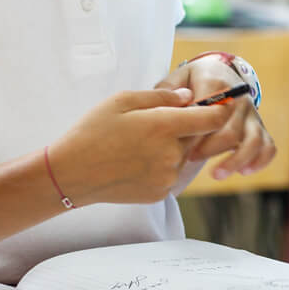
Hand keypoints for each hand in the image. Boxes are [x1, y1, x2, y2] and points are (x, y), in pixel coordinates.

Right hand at [49, 87, 230, 203]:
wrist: (72, 174)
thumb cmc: (93, 132)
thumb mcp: (122, 101)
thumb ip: (161, 96)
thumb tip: (190, 97)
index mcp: (164, 127)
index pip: (212, 119)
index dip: (217, 109)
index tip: (211, 106)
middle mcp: (171, 154)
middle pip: (196, 137)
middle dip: (183, 128)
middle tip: (152, 125)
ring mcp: (167, 177)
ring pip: (182, 156)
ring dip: (171, 148)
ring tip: (138, 145)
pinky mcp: (160, 193)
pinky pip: (171, 174)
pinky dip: (161, 166)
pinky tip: (135, 162)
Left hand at [156, 57, 276, 180]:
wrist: (221, 70)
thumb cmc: (194, 80)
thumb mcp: (178, 76)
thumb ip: (167, 92)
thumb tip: (166, 110)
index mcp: (217, 85)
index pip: (211, 112)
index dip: (197, 132)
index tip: (181, 144)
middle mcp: (239, 99)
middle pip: (231, 131)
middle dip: (211, 150)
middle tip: (190, 158)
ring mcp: (252, 114)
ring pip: (254, 140)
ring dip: (236, 160)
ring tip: (216, 174)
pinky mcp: (259, 127)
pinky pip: (269, 146)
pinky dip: (260, 161)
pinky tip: (243, 171)